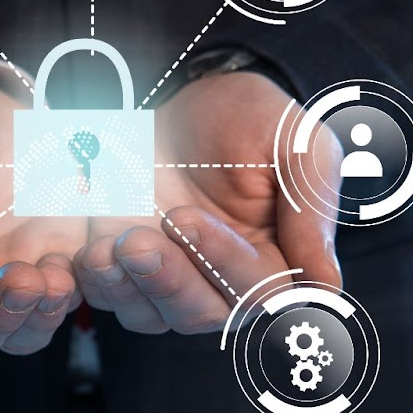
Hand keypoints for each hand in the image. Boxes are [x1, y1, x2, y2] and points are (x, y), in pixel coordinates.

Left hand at [75, 71, 342, 333]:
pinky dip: (97, 283)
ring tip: (103, 248)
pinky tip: (86, 251)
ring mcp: (174, 281)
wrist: (192, 98)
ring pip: (151, 315)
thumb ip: (312, 208)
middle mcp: (225, 285)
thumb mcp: (297, 144)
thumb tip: (326, 288)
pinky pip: (111, 297)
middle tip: (135, 242)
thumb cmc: (254, 119)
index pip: (256, 287)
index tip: (186, 218)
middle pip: (201, 312)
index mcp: (278, 264)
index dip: (220, 260)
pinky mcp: (129, 271)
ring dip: (125, 287)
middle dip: (165, 280)